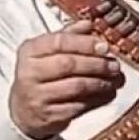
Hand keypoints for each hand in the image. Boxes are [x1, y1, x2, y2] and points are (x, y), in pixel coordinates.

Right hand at [9, 19, 125, 139]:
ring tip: (114, 80)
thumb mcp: (48, 51)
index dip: (85, 44)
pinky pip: (78, 106)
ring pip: (76, 86)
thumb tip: (88, 24)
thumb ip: (68, 35)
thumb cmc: (41, 75)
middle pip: (69, 64)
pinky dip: (97, 99)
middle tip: (114, 65)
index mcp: (29, 51)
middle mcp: (29, 73)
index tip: (105, 46)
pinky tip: (107, 94)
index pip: (59, 42)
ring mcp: (36, 96)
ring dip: (101, 83)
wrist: (24, 111)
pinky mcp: (47, 116)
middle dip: (97, 64)